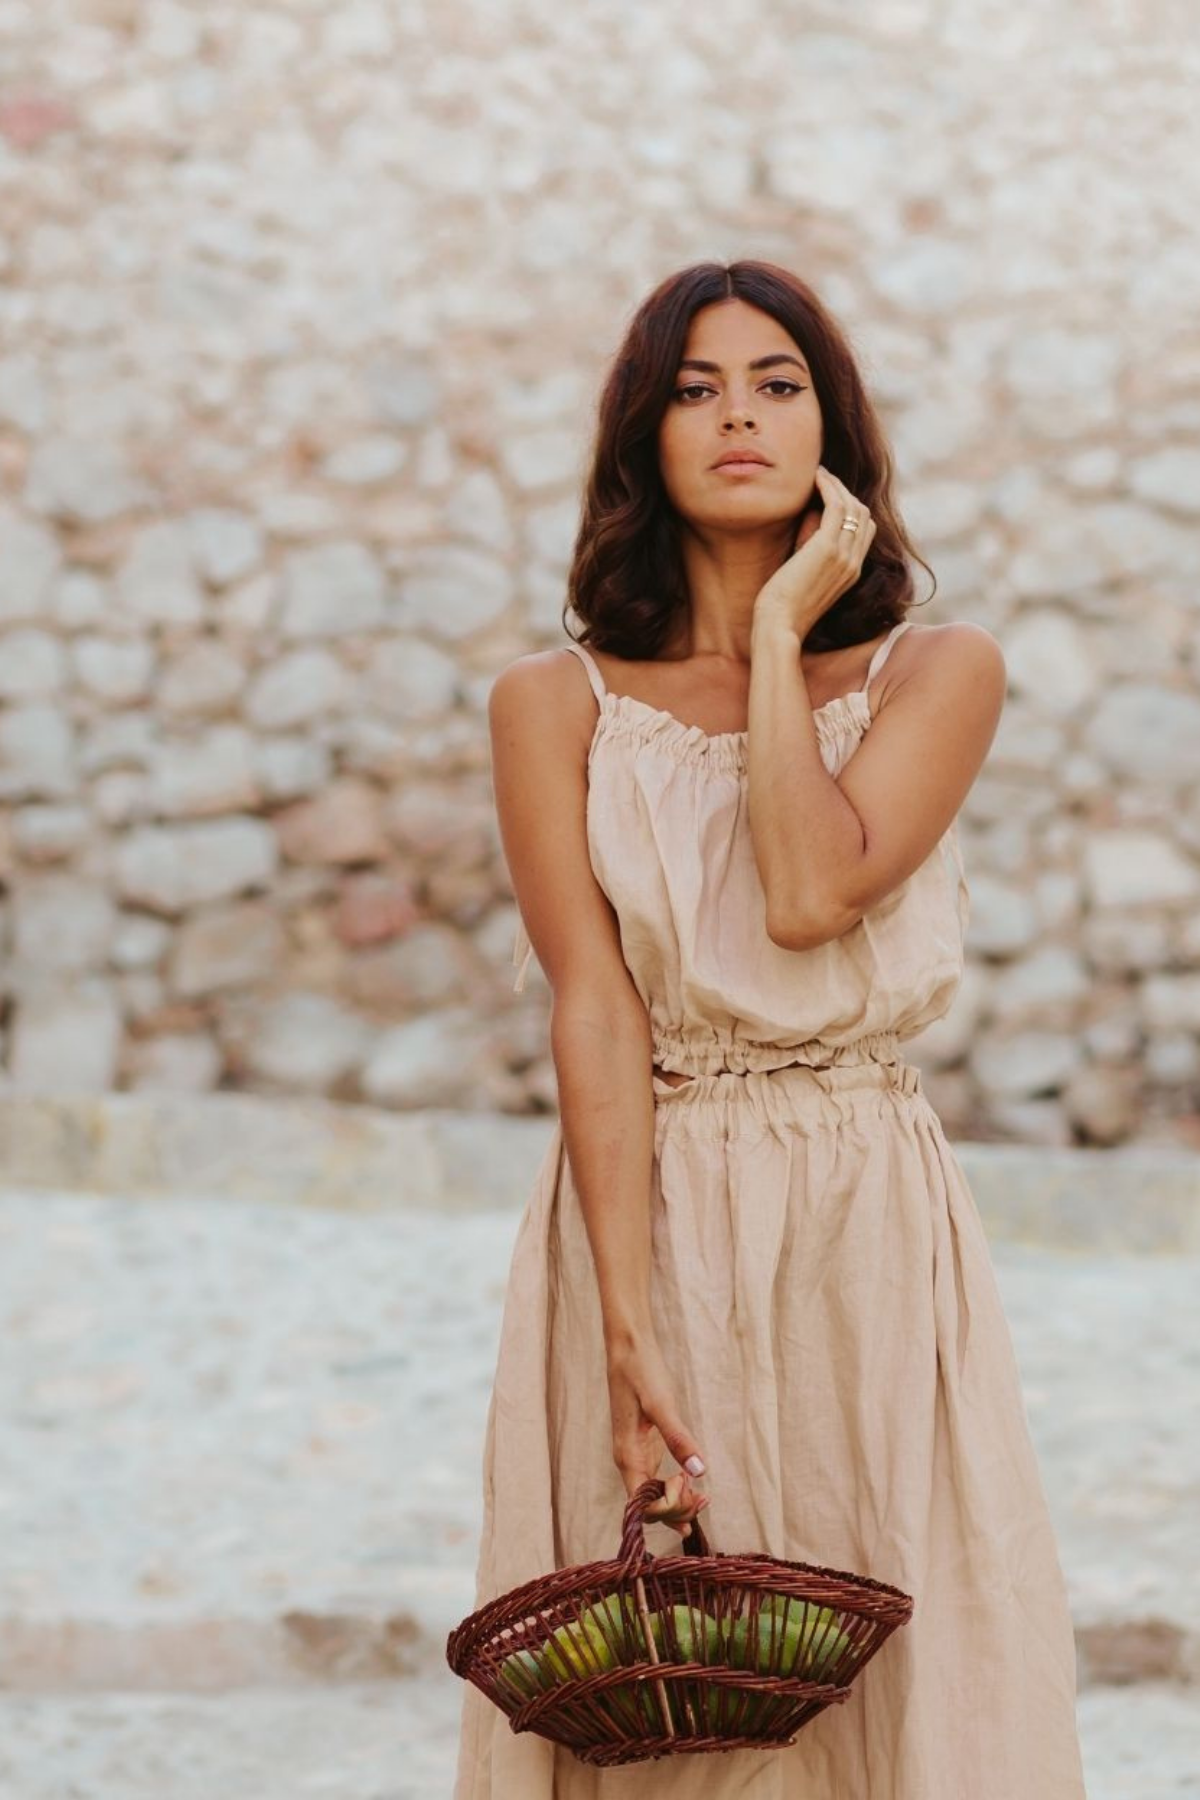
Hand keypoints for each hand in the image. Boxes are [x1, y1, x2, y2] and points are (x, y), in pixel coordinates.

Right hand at [606, 1334, 708, 1540]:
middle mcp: (628, 1459)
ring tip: (703, 1500)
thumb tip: (699, 1472)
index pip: (643, 1504)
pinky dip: (673, 1486)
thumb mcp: (661, 1404)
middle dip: (675, 1510)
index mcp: (627, 1455)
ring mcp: (636, 1452)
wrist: (628, 1345)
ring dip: (676, 1502)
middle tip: (704, 1500)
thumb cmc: (640, 1371)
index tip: (691, 1491)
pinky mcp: (644, 1444)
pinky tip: (690, 1485)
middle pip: (648, 1504)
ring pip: (652, 1493)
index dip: (667, 1509)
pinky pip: (656, 1477)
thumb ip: (678, 1438)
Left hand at [753, 466, 877, 639]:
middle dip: (846, 492)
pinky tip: (815, 477)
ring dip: (836, 485)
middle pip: (864, 515)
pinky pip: (836, 505)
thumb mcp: (805, 576)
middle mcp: (853, 563)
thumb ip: (812, 550)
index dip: (851, 508)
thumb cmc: (782, 607)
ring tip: (818, 473)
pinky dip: (828, 487)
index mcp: (851, 572)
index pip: (865, 530)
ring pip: (852, 506)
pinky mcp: (827, 547)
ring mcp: (844, 555)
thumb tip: (809, 519)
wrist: (779, 625)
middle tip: (824, 479)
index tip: (830, 495)